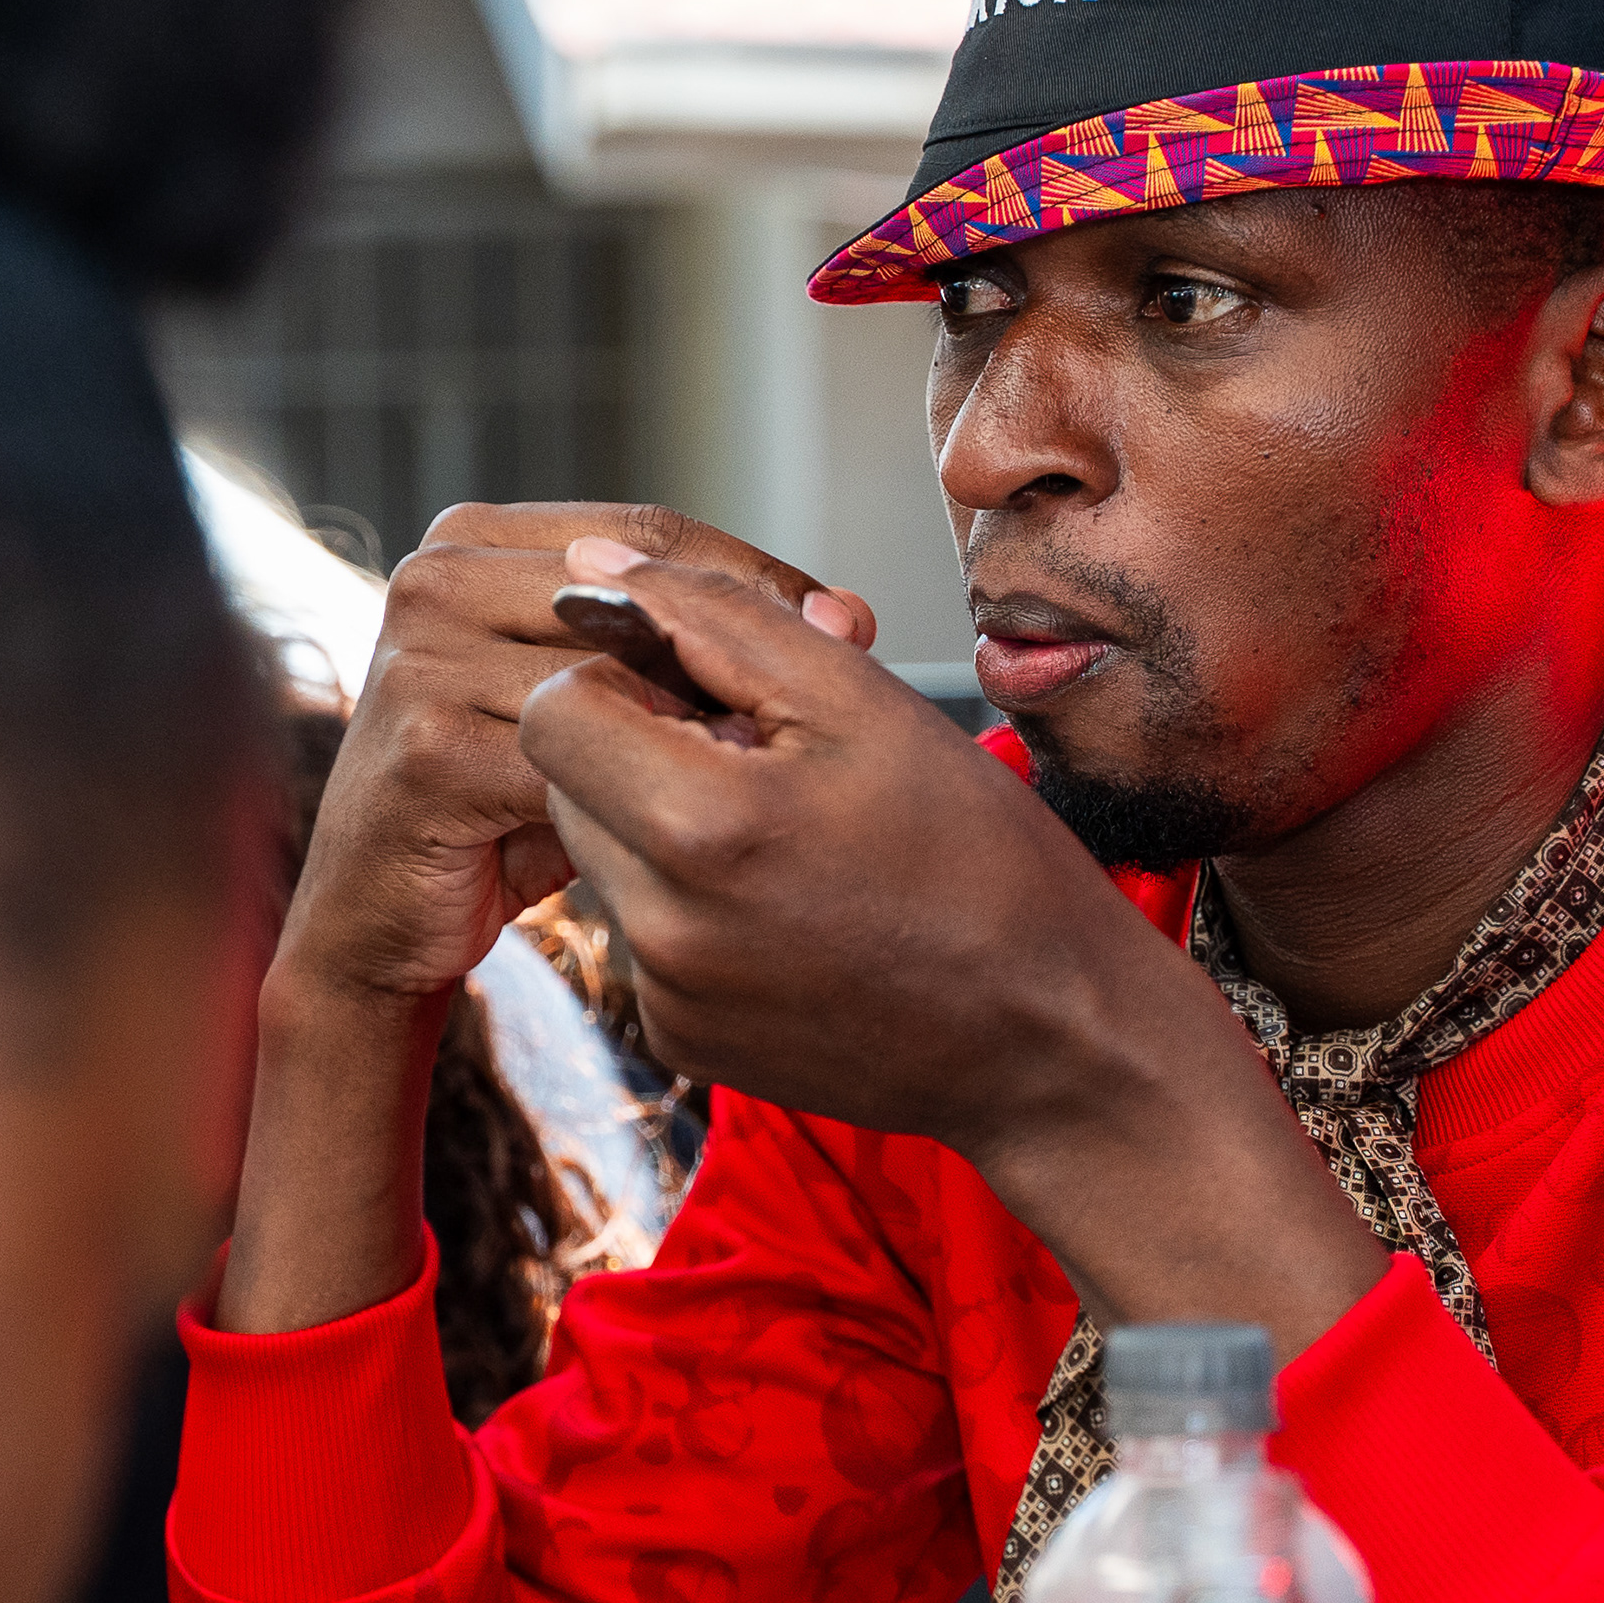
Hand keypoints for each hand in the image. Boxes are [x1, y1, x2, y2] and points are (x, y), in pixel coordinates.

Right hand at [274, 504, 873, 1015]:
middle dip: (741, 644)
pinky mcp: (428, 751)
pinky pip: (577, 764)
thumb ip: (680, 643)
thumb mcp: (594, 697)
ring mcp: (419, 659)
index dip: (757, 573)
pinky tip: (702, 822)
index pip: (647, 532)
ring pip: (612, 678)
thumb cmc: (507, 800)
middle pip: (632, 595)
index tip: (851, 623)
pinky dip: (648, 792)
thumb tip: (845, 617)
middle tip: (838, 690)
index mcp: (473, 538)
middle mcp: (434, 579)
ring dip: (700, 722)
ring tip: (774, 764)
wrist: (380, 919)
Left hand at [517, 542, 1386, 1355]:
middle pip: (568, 784)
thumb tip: (588, 562)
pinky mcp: (683, 1040)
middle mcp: (661, 929)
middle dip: (648, 753)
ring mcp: (667, 996)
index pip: (554, 708)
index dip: (630, 679)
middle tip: (774, 766)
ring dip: (671, 826)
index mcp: (700, 827)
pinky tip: (794, 910)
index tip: (721, 698)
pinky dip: (698, 906)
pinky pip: (645, 934)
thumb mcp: (860, 698)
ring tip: (795, 840)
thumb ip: (711, 614)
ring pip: (605, 857)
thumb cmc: (978, 853)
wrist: (1050, 1035)